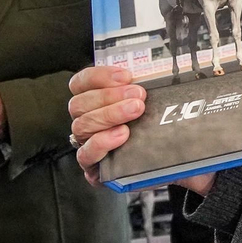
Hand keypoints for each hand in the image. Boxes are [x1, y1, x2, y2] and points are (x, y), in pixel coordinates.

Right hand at [67, 65, 146, 182]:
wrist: (161, 165)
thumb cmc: (153, 132)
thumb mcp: (149, 106)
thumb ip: (144, 90)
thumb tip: (155, 75)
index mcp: (93, 103)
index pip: (80, 83)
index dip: (99, 76)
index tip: (126, 76)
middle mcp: (86, 122)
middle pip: (79, 104)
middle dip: (109, 96)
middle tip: (138, 96)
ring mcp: (87, 144)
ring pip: (82, 125)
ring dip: (109, 114)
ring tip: (135, 111)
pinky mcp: (92, 167)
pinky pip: (86, 154)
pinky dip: (102, 142)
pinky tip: (121, 135)